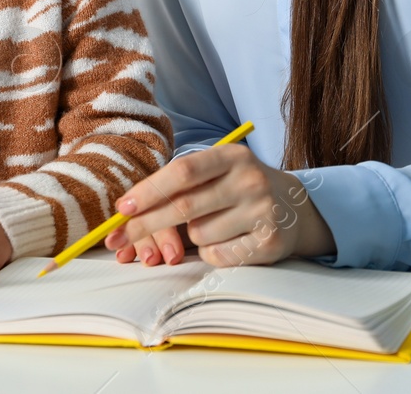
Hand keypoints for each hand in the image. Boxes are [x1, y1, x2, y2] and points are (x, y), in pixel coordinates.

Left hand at [104, 144, 333, 267]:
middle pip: (185, 207)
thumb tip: (126, 213)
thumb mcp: (216, 172)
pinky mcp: (269, 242)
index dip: (149, 190)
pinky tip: (228, 240)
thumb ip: (179, 184)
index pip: (183, 171)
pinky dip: (210, 252)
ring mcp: (263, 211)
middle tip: (117, 240)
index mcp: (232, 156)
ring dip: (189, 238)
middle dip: (145, 225)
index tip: (122, 208)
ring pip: (199, 235)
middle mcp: (250, 180)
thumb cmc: (237, 188)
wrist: (293, 207)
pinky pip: (217, 255)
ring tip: (211, 226)